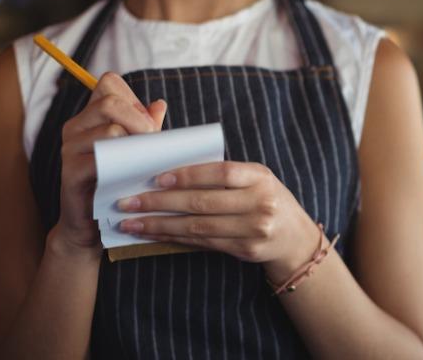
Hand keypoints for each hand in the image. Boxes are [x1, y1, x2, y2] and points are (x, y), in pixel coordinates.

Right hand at [57, 72, 166, 254]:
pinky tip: (133, 175)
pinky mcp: (70, 173)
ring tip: (146, 162)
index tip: (147, 124)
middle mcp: (75, 127)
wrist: (92, 223)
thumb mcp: (135, 151)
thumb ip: (145, 127)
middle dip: (140, 120)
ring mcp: (69, 149)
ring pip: (110, 129)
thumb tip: (159, 104)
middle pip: (110, 102)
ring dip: (136, 144)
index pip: (109, 83)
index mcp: (89, 117)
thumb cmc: (117, 183)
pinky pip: (101, 159)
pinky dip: (123, 164)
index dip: (134, 98)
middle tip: (153, 142)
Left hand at [116, 161, 320, 282]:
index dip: (188, 175)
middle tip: (128, 202)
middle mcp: (260, 203)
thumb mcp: (254, 178)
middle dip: (160, 203)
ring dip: (160, 225)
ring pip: (198, 227)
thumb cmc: (266, 198)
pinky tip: (154, 234)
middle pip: (203, 203)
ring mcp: (254, 230)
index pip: (220, 173)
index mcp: (260, 176)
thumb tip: (171, 171)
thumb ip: (223, 175)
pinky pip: (203, 243)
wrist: (294, 236)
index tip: (156, 178)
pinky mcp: (246, 250)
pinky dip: (175, 238)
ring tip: (131, 222)